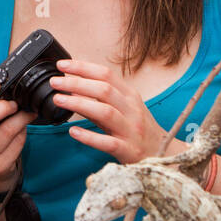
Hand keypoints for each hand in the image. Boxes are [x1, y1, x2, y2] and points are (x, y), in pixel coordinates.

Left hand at [47, 60, 169, 163]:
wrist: (164, 155)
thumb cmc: (138, 130)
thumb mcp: (123, 109)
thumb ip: (99, 99)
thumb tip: (73, 87)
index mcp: (130, 96)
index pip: (106, 75)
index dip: (83, 68)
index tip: (62, 65)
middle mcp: (132, 110)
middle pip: (104, 90)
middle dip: (77, 83)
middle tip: (55, 82)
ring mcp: (132, 130)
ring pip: (105, 112)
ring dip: (79, 104)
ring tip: (59, 100)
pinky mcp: (129, 150)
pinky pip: (108, 142)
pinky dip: (89, 136)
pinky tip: (73, 132)